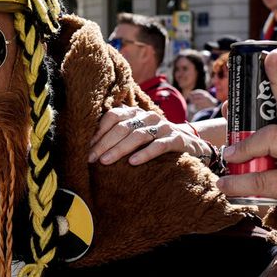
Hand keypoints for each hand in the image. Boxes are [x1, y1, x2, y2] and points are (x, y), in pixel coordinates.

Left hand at [87, 105, 211, 165]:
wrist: (190, 146)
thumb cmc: (154, 143)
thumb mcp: (137, 136)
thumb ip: (119, 135)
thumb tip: (90, 145)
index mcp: (136, 114)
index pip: (113, 116)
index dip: (98, 131)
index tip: (87, 147)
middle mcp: (148, 117)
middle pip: (122, 127)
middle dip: (104, 143)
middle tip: (91, 158)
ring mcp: (163, 127)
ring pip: (138, 135)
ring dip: (119, 149)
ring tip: (105, 161)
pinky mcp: (176, 139)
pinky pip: (159, 146)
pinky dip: (145, 153)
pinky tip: (133, 162)